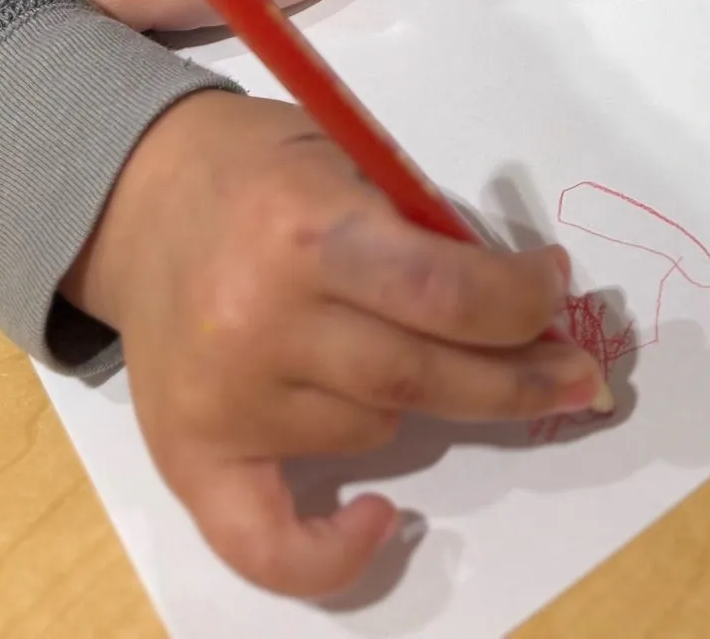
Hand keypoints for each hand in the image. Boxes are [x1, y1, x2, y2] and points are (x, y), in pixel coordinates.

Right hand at [64, 92, 606, 595]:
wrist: (132, 195)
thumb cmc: (256, 165)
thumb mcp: (345, 156)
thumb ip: (415, 225)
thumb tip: (512, 300)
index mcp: (306, 231)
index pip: (443, 292)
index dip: (519, 303)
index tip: (555, 291)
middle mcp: (263, 320)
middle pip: (424, 373)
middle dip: (518, 376)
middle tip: (577, 373)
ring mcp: (228, 397)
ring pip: (375, 425)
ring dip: (421, 397)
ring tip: (409, 348)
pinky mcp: (192, 454)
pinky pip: (266, 542)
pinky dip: (334, 553)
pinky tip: (382, 522)